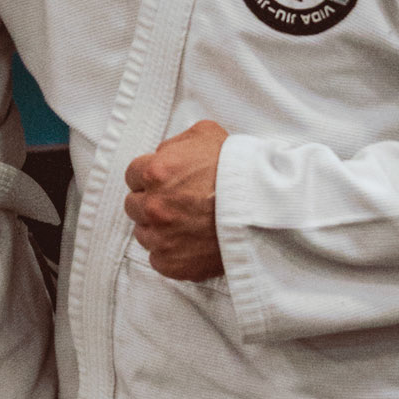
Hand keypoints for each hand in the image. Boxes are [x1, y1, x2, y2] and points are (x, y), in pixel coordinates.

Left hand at [124, 120, 227, 280]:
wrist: (266, 206)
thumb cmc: (239, 168)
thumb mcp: (206, 134)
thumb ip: (176, 143)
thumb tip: (164, 153)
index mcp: (155, 172)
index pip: (132, 175)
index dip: (150, 177)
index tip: (165, 182)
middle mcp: (154, 206)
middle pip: (134, 206)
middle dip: (152, 202)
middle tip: (177, 202)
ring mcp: (162, 238)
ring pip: (144, 234)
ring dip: (159, 229)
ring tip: (186, 224)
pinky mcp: (173, 263)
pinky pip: (159, 260)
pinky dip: (171, 253)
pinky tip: (190, 243)